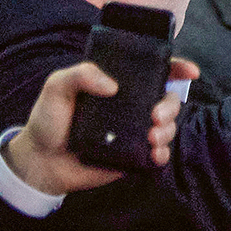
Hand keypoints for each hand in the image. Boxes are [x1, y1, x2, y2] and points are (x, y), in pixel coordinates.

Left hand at [2, 58, 196, 194]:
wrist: (40, 161)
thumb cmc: (49, 120)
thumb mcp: (57, 87)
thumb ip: (80, 74)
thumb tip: (112, 85)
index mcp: (119, 84)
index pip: (154, 71)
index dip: (177, 68)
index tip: (190, 72)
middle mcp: (131, 107)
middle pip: (168, 100)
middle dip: (171, 106)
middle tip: (155, 116)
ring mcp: (134, 132)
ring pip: (167, 127)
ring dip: (168, 130)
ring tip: (151, 137)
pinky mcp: (132, 157)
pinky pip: (158, 155)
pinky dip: (162, 154)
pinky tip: (154, 154)